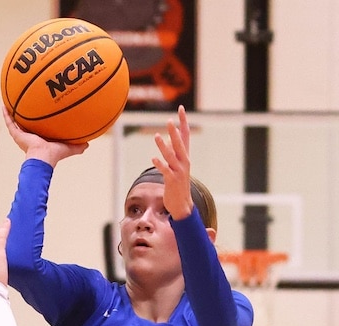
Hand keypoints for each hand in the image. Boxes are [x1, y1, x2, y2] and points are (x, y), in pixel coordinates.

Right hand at [2, 106, 88, 167]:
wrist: (43, 157)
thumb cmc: (55, 155)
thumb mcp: (68, 147)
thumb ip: (77, 146)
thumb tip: (88, 144)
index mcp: (39, 140)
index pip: (37, 129)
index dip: (37, 122)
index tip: (37, 113)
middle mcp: (29, 137)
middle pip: (25, 124)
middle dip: (23, 115)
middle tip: (23, 104)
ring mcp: (21, 135)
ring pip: (15, 121)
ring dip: (12, 112)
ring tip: (9, 101)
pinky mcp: (16, 134)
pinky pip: (10, 122)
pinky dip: (6, 114)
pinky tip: (4, 104)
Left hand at [152, 105, 193, 219]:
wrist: (182, 204)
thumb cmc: (177, 183)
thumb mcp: (177, 165)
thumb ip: (174, 152)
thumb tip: (169, 140)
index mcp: (185, 156)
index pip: (186, 135)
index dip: (183, 122)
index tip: (181, 108)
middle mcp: (184, 162)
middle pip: (179, 144)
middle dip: (174, 132)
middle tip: (169, 120)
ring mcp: (179, 171)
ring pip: (170, 156)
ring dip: (163, 146)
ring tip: (156, 136)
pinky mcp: (172, 180)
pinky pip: (165, 170)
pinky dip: (160, 164)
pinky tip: (153, 159)